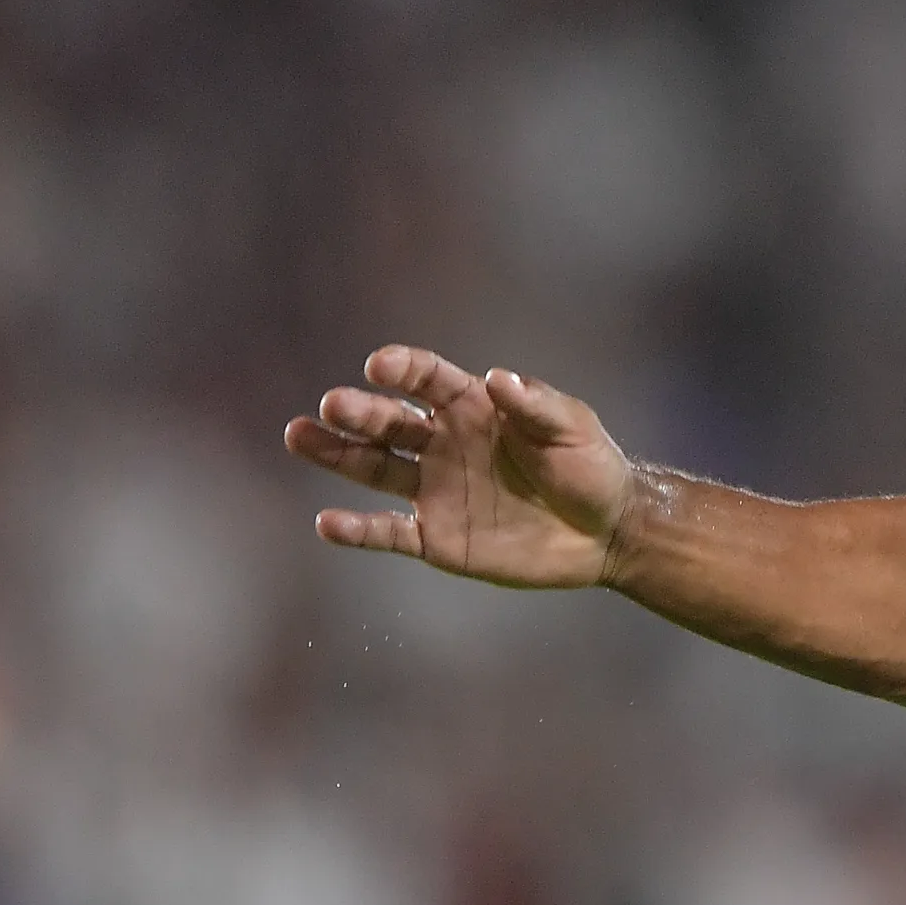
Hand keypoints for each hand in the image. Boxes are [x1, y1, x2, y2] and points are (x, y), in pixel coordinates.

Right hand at [285, 347, 635, 587]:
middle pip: (389, 422)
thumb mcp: (573, 429)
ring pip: (374, 468)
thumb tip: (496, 379)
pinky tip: (327, 523)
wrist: (607, 533)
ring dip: (337, 453)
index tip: (379, 365)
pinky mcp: (437, 538)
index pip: (428, 380)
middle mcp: (444, 444)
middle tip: (331, 405)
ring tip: (299, 436)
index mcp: (473, 408)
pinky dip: (356, 530)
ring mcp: (436, 491)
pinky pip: (388, 533)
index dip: (403, 369)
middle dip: (360, 412)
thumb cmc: (592, 467)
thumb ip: (535, 405)